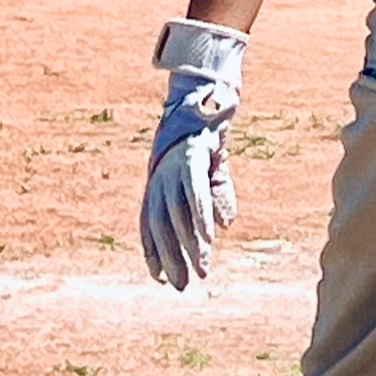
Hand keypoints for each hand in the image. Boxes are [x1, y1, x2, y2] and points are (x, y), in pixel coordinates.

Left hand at [140, 19, 247, 289]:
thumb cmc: (206, 127)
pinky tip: (208, 237)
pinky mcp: (192, 157)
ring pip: (179, 215)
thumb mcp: (210, 164)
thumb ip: (216, 193)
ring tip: (202, 270)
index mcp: (158, 180)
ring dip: (190, 246)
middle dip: (172, 259)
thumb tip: (225, 225)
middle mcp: (160, 176)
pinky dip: (201, 218)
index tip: (160, 279)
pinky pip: (194, 194)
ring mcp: (174, 166)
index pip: (150, 224)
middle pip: (163, 226)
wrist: (207, 88)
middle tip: (181, 288)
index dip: (154, 252)